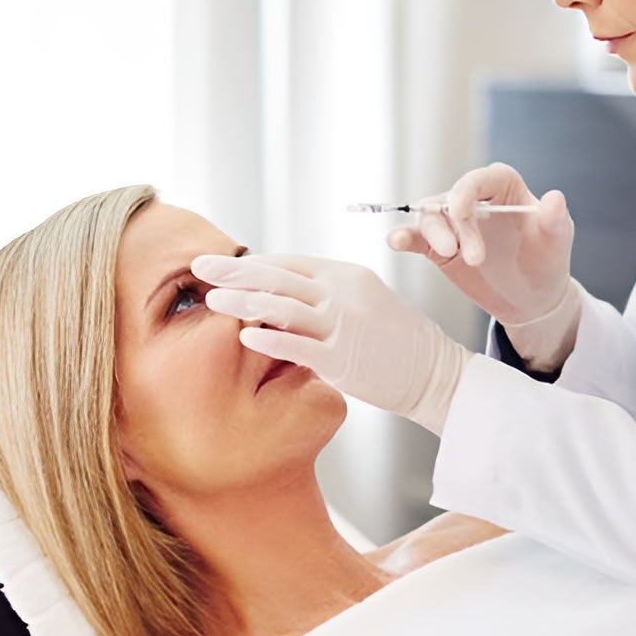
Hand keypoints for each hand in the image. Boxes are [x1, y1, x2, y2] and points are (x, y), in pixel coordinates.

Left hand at [192, 253, 471, 433]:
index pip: (289, 262)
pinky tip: (245, 335)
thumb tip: (284, 294)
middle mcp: (343, 293)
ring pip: (281, 306)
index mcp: (346, 275)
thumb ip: (326, 296)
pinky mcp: (343, 358)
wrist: (436, 373)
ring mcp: (343, 325)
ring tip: (211, 301)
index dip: (252, 263)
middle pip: (277, 276)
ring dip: (242, 302)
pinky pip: (298, 346)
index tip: (223, 265)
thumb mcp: (365, 302)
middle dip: (234, 271)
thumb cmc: (398, 341)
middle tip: (199, 267)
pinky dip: (269, 339)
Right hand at [388, 163, 574, 328]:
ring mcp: (454, 223)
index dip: (466, 191)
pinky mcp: (439, 246)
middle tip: (474, 259)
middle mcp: (475, 200)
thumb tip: (555, 198)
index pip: (480, 179)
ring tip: (445, 253)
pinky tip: (396, 240)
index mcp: (504, 188)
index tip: (460, 212)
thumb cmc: (546, 260)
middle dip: (456, 226)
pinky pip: (417, 237)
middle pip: (451, 199)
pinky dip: (404, 236)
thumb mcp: (556, 241)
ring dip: (432, 233)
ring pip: (430, 216)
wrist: (531, 298)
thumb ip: (554, 220)